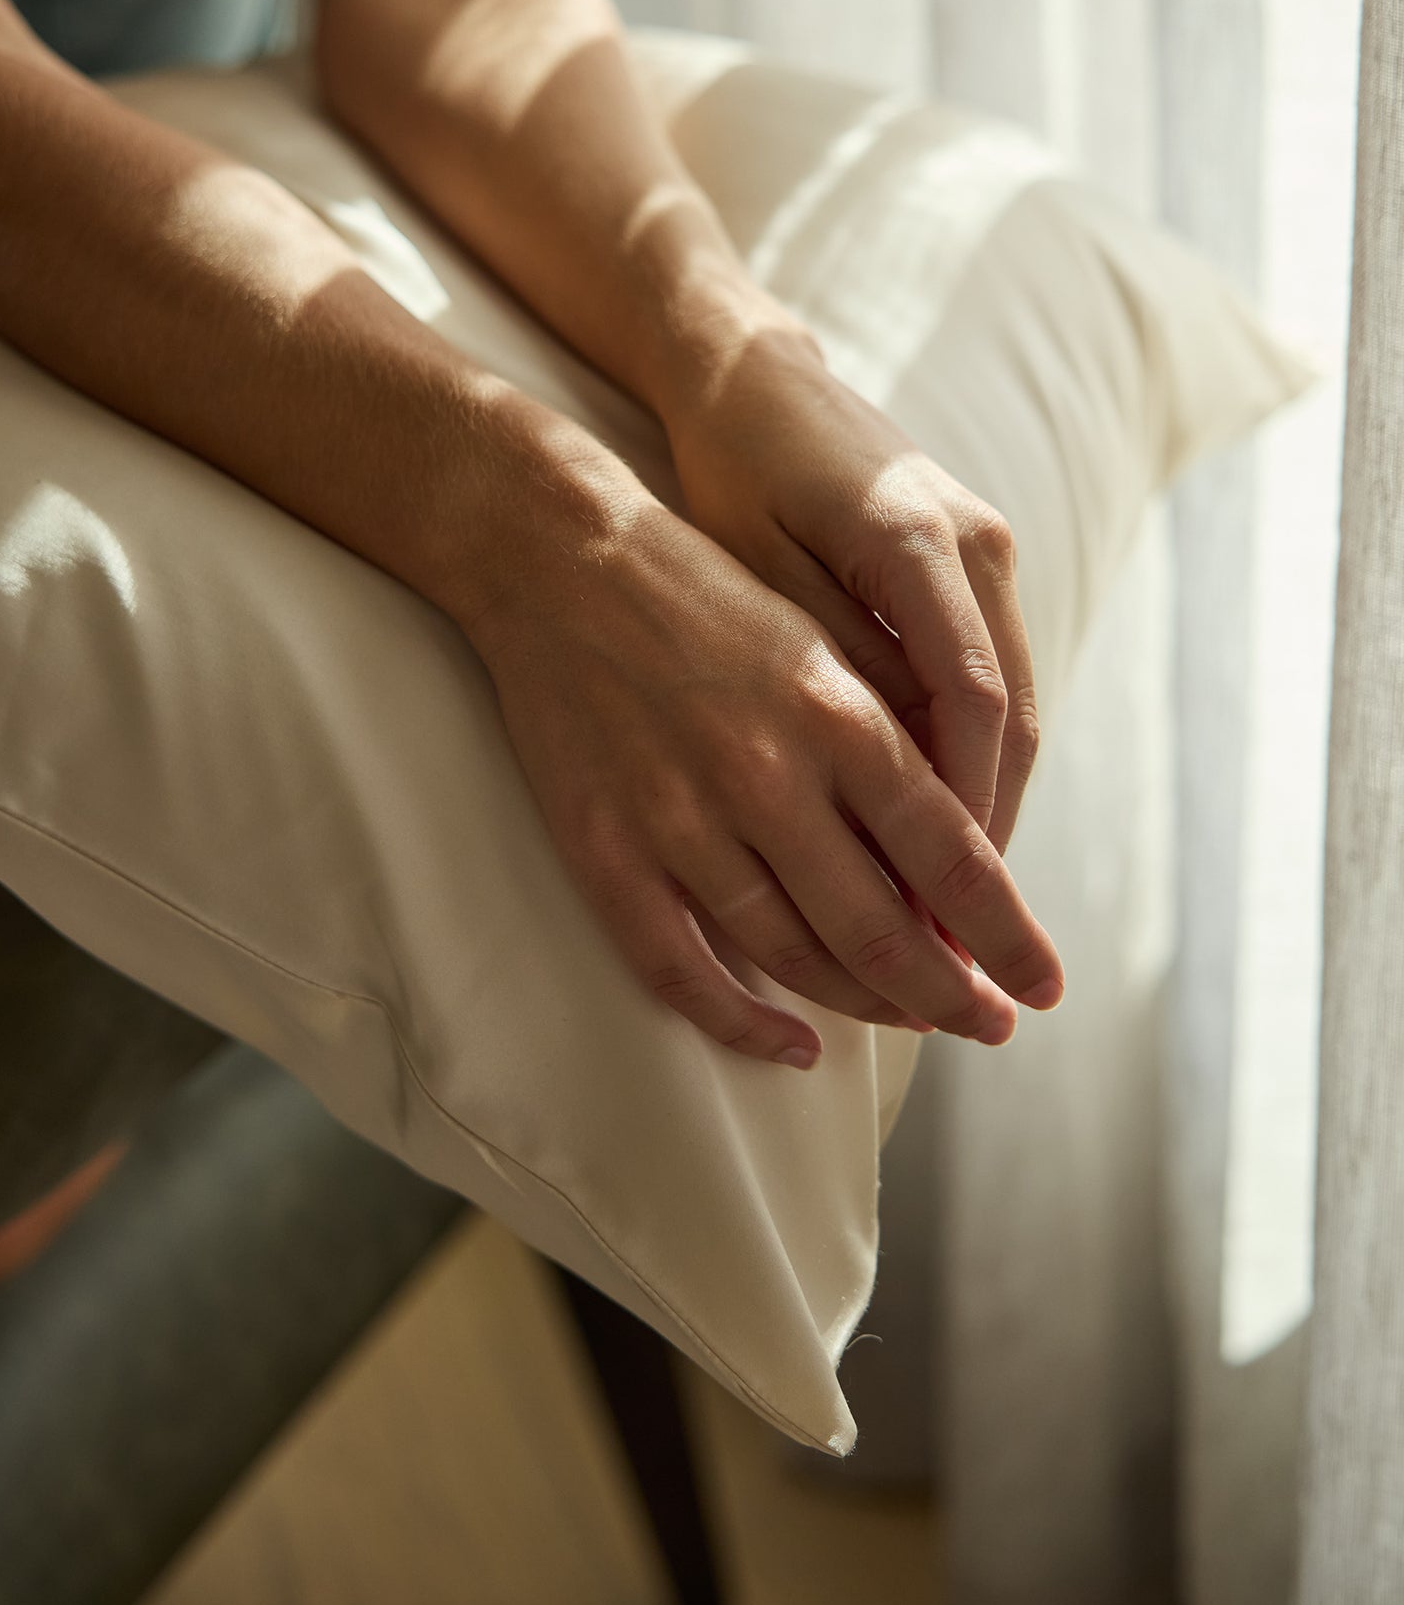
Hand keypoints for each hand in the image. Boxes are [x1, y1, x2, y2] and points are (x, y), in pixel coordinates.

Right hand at [464, 487, 1062, 1068]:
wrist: (563, 559)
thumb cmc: (708, 601)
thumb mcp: (821, 649)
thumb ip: (885, 751)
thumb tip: (955, 863)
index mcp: (838, 715)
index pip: (951, 857)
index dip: (1005, 937)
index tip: (1041, 986)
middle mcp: (768, 774)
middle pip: (882, 931)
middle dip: (951, 996)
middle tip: (987, 1027)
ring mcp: (681, 818)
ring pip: (793, 958)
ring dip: (864, 1006)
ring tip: (909, 1022)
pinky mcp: (606, 847)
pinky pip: (681, 971)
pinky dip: (743, 1024)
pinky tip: (790, 1045)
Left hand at [661, 323, 1041, 857]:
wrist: (751, 374)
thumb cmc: (730, 469)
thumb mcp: (757, 566)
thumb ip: (829, 662)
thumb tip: (892, 782)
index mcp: (917, 542)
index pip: (973, 703)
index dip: (963, 812)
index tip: (941, 904)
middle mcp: (975, 543)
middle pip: (1014, 716)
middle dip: (990, 831)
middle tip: (963, 936)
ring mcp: (985, 547)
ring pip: (1014, 703)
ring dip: (988, 801)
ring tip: (954, 905)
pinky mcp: (972, 560)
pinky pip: (990, 675)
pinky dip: (974, 754)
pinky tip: (937, 825)